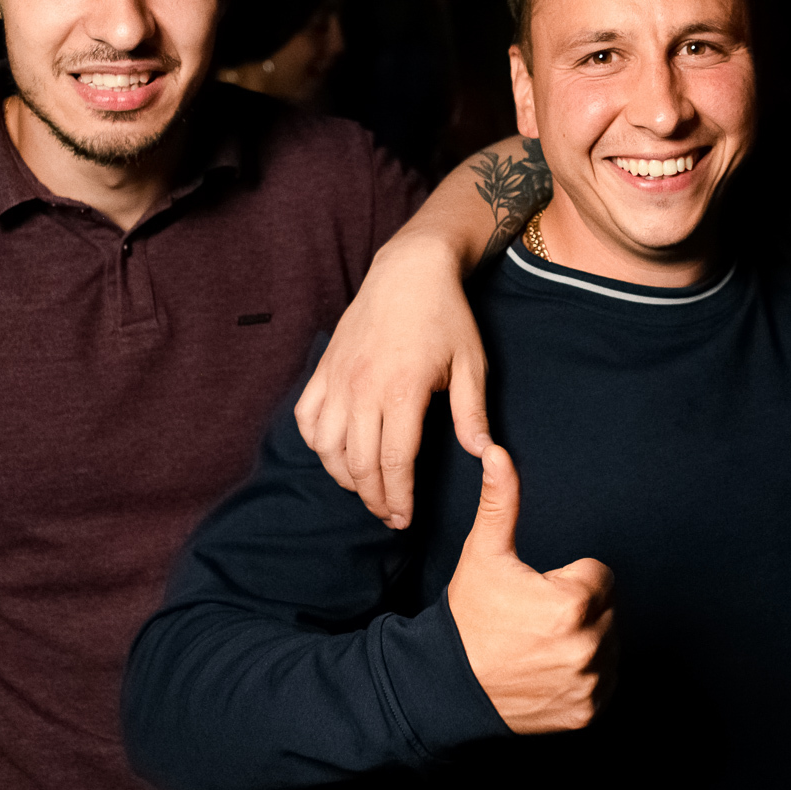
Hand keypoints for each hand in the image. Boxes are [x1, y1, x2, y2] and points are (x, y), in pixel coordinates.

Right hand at [296, 234, 491, 528]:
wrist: (409, 271)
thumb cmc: (447, 316)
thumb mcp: (471, 363)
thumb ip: (472, 412)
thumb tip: (483, 455)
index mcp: (402, 392)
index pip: (394, 463)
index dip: (398, 498)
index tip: (404, 519)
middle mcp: (363, 389)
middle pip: (359, 464)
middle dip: (374, 498)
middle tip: (389, 515)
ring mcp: (338, 379)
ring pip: (327, 447)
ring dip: (344, 477)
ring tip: (366, 489)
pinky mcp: (324, 369)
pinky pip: (307, 418)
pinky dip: (317, 444)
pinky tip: (336, 453)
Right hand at [446, 445, 614, 734]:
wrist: (447, 686)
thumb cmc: (468, 616)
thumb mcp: (483, 554)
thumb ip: (501, 502)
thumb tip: (498, 452)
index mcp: (571, 604)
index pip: (600, 576)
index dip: (567, 580)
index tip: (536, 594)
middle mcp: (587, 647)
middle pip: (607, 610)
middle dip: (578, 609)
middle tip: (535, 620)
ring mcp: (589, 684)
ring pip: (608, 644)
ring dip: (584, 641)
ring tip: (541, 645)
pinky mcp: (586, 713)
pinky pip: (605, 683)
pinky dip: (585, 677)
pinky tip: (549, 670)